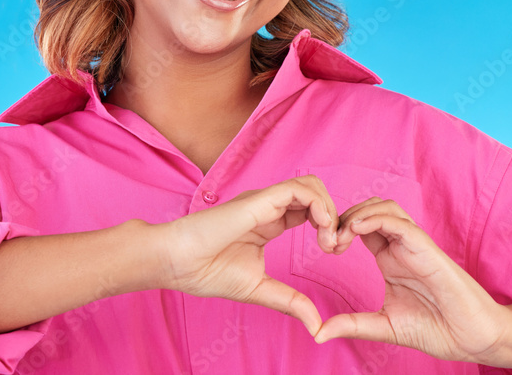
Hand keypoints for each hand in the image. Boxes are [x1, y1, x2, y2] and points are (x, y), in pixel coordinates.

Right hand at [157, 175, 339, 335]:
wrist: (176, 263)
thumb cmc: (206, 272)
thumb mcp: (259, 289)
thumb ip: (290, 301)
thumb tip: (316, 326)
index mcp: (270, 222)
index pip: (310, 210)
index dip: (328, 225)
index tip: (333, 251)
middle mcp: (269, 206)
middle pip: (315, 192)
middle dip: (334, 215)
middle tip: (335, 246)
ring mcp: (264, 201)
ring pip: (310, 185)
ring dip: (329, 209)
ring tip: (328, 239)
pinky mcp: (259, 201)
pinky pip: (298, 189)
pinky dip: (318, 204)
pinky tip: (320, 227)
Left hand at [313, 197, 511, 364]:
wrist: (475, 338)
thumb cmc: (438, 329)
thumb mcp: (384, 326)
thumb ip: (353, 325)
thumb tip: (318, 333)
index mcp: (390, 259)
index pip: (360, 227)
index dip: (339, 229)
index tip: (324, 247)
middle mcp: (401, 246)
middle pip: (369, 210)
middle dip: (344, 217)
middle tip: (328, 241)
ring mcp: (415, 245)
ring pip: (385, 208)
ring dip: (358, 213)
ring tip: (340, 235)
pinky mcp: (428, 249)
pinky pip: (401, 223)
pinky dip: (377, 219)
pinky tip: (356, 229)